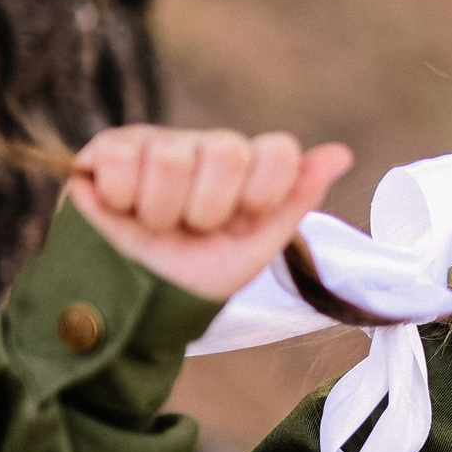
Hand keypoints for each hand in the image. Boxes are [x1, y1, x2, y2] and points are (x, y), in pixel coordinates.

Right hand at [66, 126, 351, 301]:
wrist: (127, 308)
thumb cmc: (191, 279)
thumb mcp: (250, 251)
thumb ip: (293, 200)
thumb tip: (343, 153)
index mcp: (247, 171)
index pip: (278, 151)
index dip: (263, 192)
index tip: (242, 222)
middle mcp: (205, 149)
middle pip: (227, 151)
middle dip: (207, 208)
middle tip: (191, 229)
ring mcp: (158, 144)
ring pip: (172, 157)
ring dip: (160, 211)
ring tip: (151, 225)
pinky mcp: (109, 149)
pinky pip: (122, 159)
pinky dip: (119, 198)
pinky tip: (118, 210)